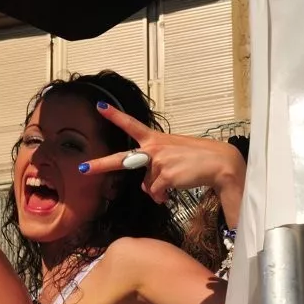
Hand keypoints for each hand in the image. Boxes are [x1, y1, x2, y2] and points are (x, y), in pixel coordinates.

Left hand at [81, 105, 245, 203]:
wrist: (220, 163)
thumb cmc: (198, 158)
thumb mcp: (173, 155)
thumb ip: (155, 166)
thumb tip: (147, 188)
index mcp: (155, 139)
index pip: (131, 124)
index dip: (114, 116)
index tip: (100, 107)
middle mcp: (153, 149)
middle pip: (121, 159)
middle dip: (100, 165)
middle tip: (83, 169)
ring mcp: (157, 162)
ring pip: (147, 185)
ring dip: (158, 188)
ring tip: (177, 179)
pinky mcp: (164, 176)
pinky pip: (156, 193)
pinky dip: (163, 196)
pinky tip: (174, 190)